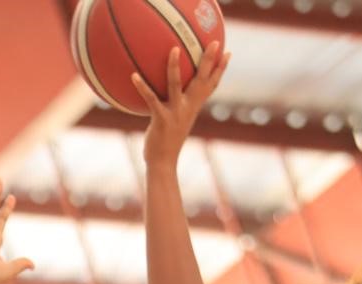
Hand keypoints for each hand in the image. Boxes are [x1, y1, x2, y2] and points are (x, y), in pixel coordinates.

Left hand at [132, 43, 229, 165]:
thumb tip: (170, 92)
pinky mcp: (161, 119)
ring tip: (174, 49)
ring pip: (176, 85)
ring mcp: (175, 113)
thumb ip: (177, 105)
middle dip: (209, 61)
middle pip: (201, 80)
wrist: (163, 163)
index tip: (227, 52)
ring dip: (175, 67)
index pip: (211, 85)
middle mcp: (188, 108)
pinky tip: (133, 75)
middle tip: (215, 42)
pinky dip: (142, 87)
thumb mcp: (175, 120)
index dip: (220, 69)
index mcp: (194, 107)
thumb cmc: (166, 142)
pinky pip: (151, 99)